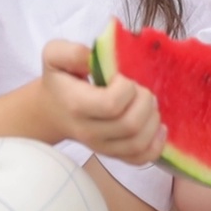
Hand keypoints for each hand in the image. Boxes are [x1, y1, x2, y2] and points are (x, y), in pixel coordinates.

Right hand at [40, 39, 165, 164]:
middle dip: (144, 101)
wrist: (52, 110)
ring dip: (153, 120)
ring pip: (138, 143)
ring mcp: (102, 146)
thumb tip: (93, 58)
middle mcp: (88, 131)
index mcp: (76, 105)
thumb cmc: (61, 80)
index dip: (126, 88)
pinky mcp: (114, 154)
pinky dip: (156, 145)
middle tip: (139, 89)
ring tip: (147, 104)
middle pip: (130, 124)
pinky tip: (158, 127)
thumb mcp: (55, 56)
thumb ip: (71, 52)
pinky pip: (141, 158)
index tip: (122, 78)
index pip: (111, 104)